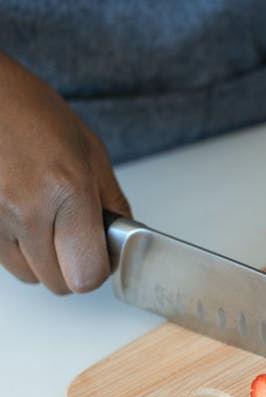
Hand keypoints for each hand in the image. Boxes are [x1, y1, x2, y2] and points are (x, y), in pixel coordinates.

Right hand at [0, 53, 130, 292]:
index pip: (87, 274)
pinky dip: (15, 247)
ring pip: (28, 276)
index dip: (97, 269)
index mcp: (66, 189)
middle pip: (58, 284)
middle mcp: (26, 210)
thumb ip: (111, 203)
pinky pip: (3, 260)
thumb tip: (122, 243)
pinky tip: (18, 212)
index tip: (99, 253)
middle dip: (70, 266)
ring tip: (41, 216)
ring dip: (40, 258)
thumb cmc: (31, 112)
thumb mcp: (90, 150)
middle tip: (72, 234)